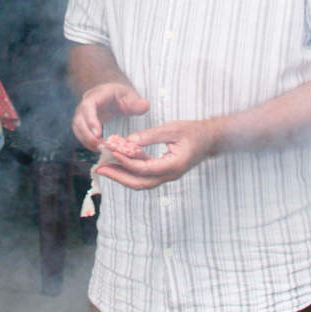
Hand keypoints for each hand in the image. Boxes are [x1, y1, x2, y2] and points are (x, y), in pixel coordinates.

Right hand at [71, 81, 149, 152]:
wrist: (111, 95)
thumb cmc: (121, 95)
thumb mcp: (130, 96)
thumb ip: (137, 102)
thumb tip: (144, 106)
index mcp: (96, 95)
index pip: (88, 106)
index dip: (91, 120)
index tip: (99, 134)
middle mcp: (84, 104)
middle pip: (79, 121)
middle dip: (88, 136)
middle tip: (102, 147)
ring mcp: (81, 114)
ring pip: (78, 129)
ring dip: (88, 142)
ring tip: (102, 151)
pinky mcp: (82, 124)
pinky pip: (81, 135)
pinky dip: (88, 143)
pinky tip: (100, 149)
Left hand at [94, 118, 218, 189]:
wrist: (210, 139)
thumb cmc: (194, 132)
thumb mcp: (173, 128)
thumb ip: (151, 135)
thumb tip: (130, 141)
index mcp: (174, 165)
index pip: (145, 168)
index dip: (127, 162)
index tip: (113, 153)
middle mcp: (170, 175)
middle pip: (140, 183)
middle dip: (119, 177)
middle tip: (100, 169)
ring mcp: (167, 175)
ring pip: (141, 182)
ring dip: (122, 176)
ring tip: (104, 168)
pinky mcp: (164, 171)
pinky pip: (145, 176)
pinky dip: (130, 171)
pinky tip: (118, 162)